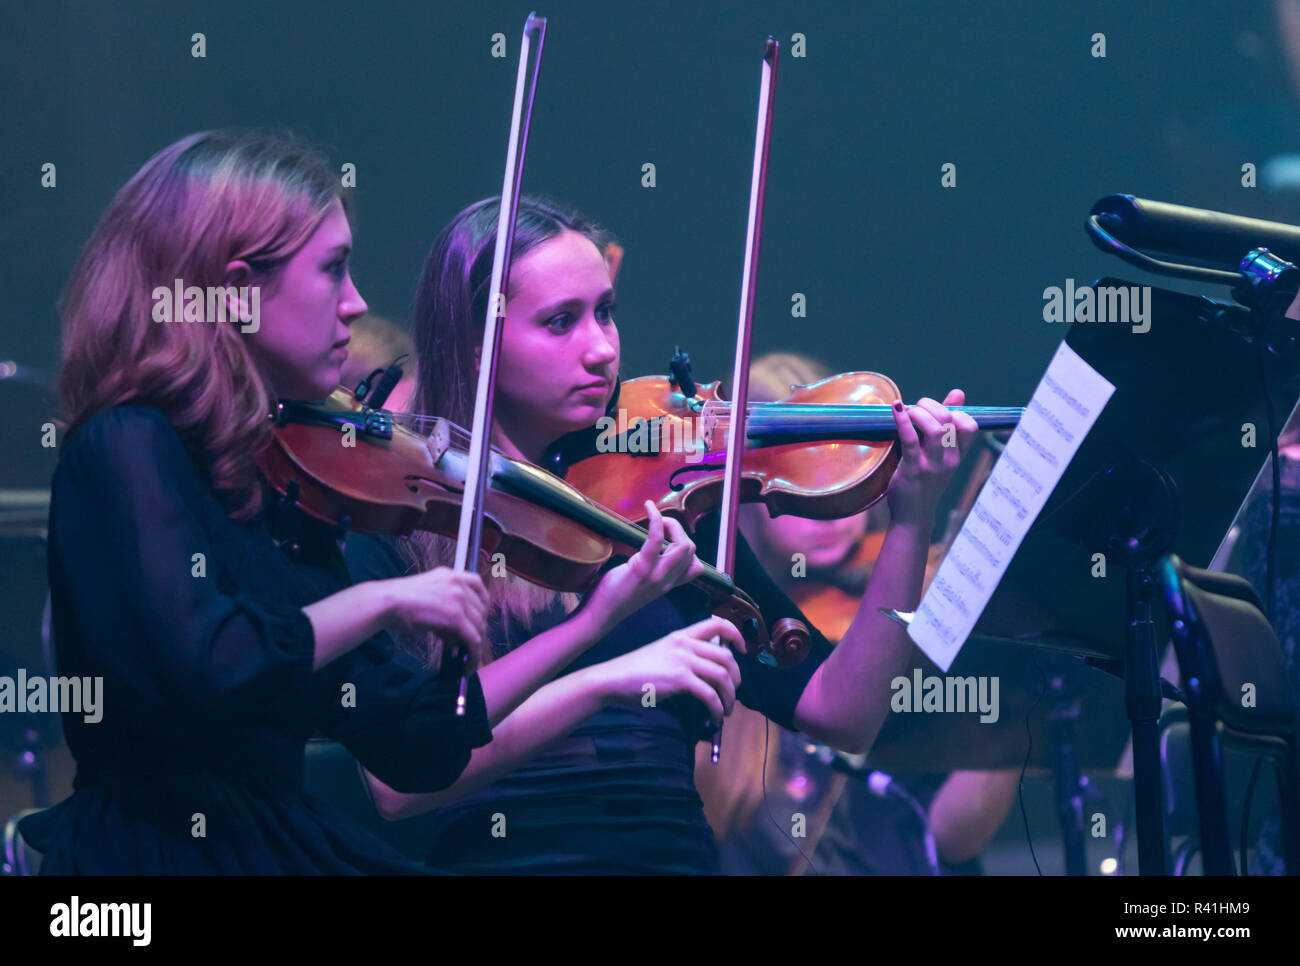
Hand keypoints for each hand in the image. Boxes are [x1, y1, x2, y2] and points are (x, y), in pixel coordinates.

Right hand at [384, 567, 489, 665]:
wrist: (386, 602)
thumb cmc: (398, 602)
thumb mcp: (427, 596)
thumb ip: (445, 608)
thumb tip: (456, 636)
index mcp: (450, 574)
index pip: (478, 584)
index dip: (482, 603)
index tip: (479, 617)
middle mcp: (458, 583)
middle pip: (481, 608)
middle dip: (477, 628)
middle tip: (468, 643)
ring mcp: (459, 598)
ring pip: (479, 625)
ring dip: (475, 644)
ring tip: (466, 658)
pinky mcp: (455, 616)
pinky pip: (473, 638)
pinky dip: (473, 654)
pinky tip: (467, 664)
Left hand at [583, 501, 706, 636]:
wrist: (599, 616)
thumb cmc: (613, 597)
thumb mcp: (641, 585)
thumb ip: (652, 570)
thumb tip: (652, 548)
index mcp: (668, 584)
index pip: (695, 566)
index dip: (686, 546)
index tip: (668, 536)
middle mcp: (667, 581)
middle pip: (691, 550)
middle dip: (679, 529)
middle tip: (660, 524)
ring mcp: (656, 576)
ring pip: (682, 545)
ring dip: (671, 524)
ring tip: (656, 518)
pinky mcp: (641, 569)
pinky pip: (656, 539)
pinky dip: (656, 519)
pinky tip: (649, 507)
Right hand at [597, 617, 744, 726]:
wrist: (613, 679)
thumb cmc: (636, 670)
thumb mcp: (663, 652)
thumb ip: (685, 655)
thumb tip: (709, 671)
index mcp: (682, 634)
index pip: (718, 623)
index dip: (736, 636)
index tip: (743, 651)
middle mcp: (685, 644)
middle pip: (727, 656)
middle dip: (737, 678)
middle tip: (733, 692)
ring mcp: (683, 660)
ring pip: (722, 676)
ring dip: (730, 696)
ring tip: (727, 710)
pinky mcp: (679, 679)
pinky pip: (710, 695)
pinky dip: (717, 708)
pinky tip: (715, 717)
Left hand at [885, 389, 978, 527]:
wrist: (913, 516)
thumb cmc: (925, 481)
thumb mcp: (941, 453)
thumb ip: (947, 424)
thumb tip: (958, 393)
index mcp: (958, 455)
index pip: (970, 426)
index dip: (955, 411)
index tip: (937, 412)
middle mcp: (950, 459)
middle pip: (951, 420)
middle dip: (932, 405)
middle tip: (917, 407)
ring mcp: (933, 464)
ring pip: (936, 428)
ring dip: (919, 411)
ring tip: (907, 410)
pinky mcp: (914, 468)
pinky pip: (911, 438)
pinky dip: (903, 420)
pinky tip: (896, 409)